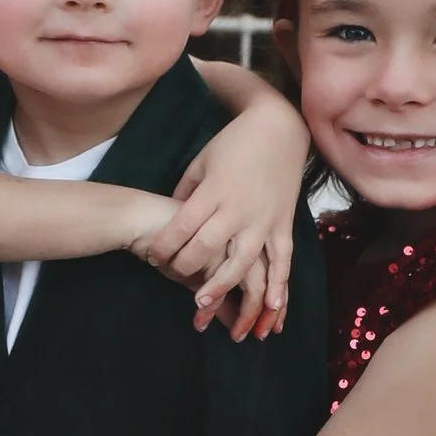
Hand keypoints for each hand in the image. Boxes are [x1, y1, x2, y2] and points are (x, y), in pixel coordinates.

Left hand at [144, 102, 307, 336]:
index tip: (152, 256)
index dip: (165, 245)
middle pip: (207, 247)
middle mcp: (239, 208)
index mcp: (215, 191)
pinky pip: (282, 260)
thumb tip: (171, 220)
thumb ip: (186, 193)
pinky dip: (279, 285)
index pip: (183, 225)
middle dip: (185, 266)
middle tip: (171, 274)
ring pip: (243, 261)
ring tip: (202, 304)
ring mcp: (264, 219)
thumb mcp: (201, 162)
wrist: (280, 128)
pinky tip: (271, 307)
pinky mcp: (284, 224)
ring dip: (222, 285)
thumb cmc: (233, 143)